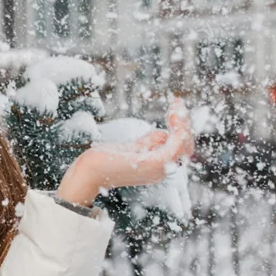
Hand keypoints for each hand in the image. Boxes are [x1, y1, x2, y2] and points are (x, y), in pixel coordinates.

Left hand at [57, 98, 195, 205]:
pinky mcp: (154, 163)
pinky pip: (176, 145)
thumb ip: (150, 142)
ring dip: (183, 122)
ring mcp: (159, 169)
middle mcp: (162, 171)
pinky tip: (173, 115)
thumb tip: (164, 134)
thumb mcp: (134, 147)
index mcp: (158, 169)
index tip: (177, 109)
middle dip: (185, 123)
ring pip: (184, 144)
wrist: (90, 170)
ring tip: (176, 107)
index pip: (181, 150)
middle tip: (178, 103)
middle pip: (186, 147)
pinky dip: (179, 128)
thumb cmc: (106, 159)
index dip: (182, 129)